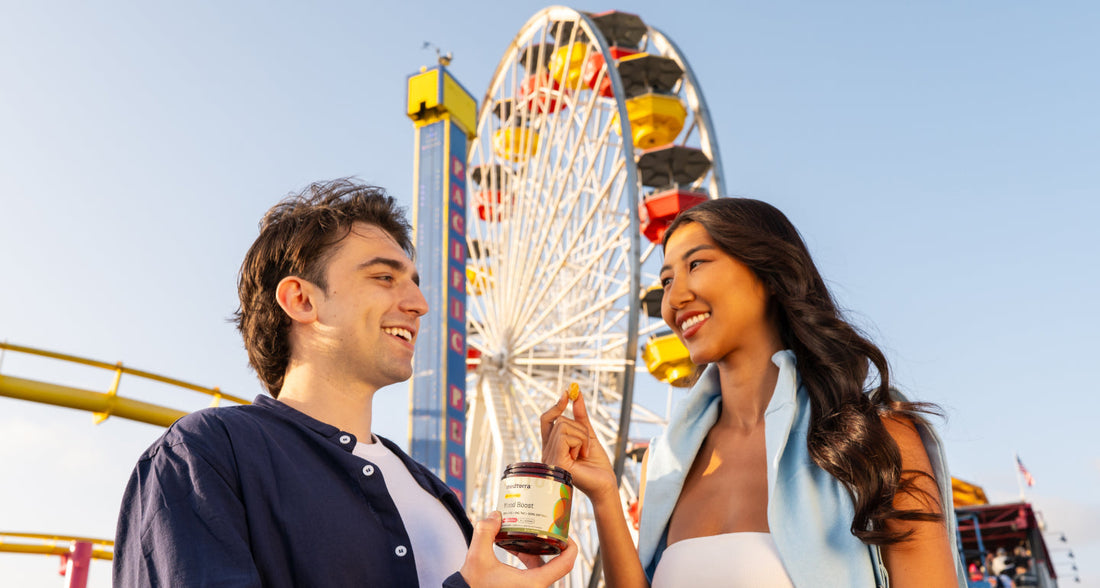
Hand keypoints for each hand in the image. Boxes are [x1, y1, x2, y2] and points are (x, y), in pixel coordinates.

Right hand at [458, 511, 576, 587]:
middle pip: (556, 563)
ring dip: (538, 550)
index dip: (571, 546)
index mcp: (533, 582)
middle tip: (547, 525)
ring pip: (544, 568)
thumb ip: (485, 532)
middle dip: (551, 543)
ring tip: (529, 533)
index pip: (565, 564)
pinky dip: (529, 559)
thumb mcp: (477, 556)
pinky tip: (516, 547)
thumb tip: (496, 514)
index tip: (566, 532)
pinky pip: (534, 573)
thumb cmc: (473, 585)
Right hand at [540, 387, 617, 500]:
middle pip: (558, 421)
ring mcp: (550, 458)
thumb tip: (577, 394)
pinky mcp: (556, 462)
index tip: (567, 393)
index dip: (555, 406)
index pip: (546, 420)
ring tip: (584, 452)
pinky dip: (579, 442)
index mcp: (552, 447)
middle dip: (579, 428)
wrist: (605, 484)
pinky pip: (565, 437)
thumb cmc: (597, 465)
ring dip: (582, 436)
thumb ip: (581, 417)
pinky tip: (582, 456)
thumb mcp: (588, 436)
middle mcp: (547, 452)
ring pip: (563, 426)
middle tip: (586, 445)